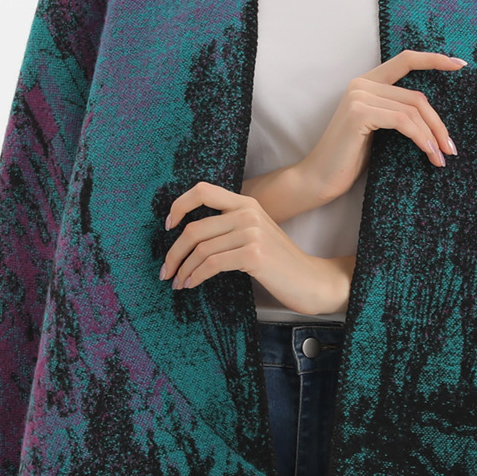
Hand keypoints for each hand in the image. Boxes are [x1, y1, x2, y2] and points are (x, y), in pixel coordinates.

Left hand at [161, 183, 355, 315]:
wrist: (310, 280)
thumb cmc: (279, 262)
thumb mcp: (255, 234)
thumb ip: (230, 227)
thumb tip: (190, 237)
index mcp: (246, 203)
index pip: (203, 191)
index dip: (179, 206)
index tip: (168, 226)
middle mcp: (248, 212)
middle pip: (194, 228)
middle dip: (174, 252)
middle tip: (165, 270)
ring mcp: (251, 232)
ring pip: (200, 249)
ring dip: (183, 268)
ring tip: (178, 282)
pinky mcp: (253, 254)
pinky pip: (211, 264)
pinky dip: (196, 276)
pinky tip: (191, 284)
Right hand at [291, 48, 465, 210]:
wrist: (319, 179)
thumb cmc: (349, 159)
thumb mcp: (379, 131)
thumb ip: (398, 113)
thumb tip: (435, 118)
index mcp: (367, 83)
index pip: (405, 61)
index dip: (434, 59)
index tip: (460, 64)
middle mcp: (362, 84)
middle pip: (416, 96)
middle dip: (439, 123)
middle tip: (451, 148)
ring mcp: (359, 96)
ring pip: (413, 110)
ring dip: (433, 136)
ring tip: (442, 158)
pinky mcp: (359, 113)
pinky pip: (403, 122)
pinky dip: (421, 138)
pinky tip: (429, 154)